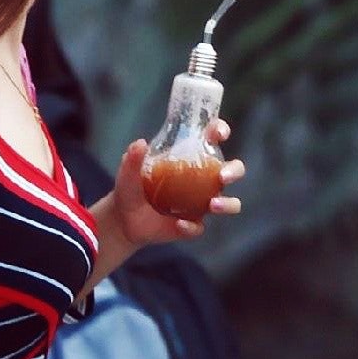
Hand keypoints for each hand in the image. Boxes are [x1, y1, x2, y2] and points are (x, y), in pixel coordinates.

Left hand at [109, 120, 245, 246]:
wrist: (123, 221)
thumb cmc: (130, 189)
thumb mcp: (127, 173)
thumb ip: (133, 159)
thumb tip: (140, 143)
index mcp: (191, 158)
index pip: (213, 140)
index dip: (220, 131)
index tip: (218, 133)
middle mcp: (203, 180)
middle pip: (233, 171)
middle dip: (234, 171)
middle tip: (222, 175)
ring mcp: (201, 203)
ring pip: (229, 203)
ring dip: (227, 204)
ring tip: (212, 204)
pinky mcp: (193, 225)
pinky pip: (200, 227)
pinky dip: (192, 226)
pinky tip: (179, 224)